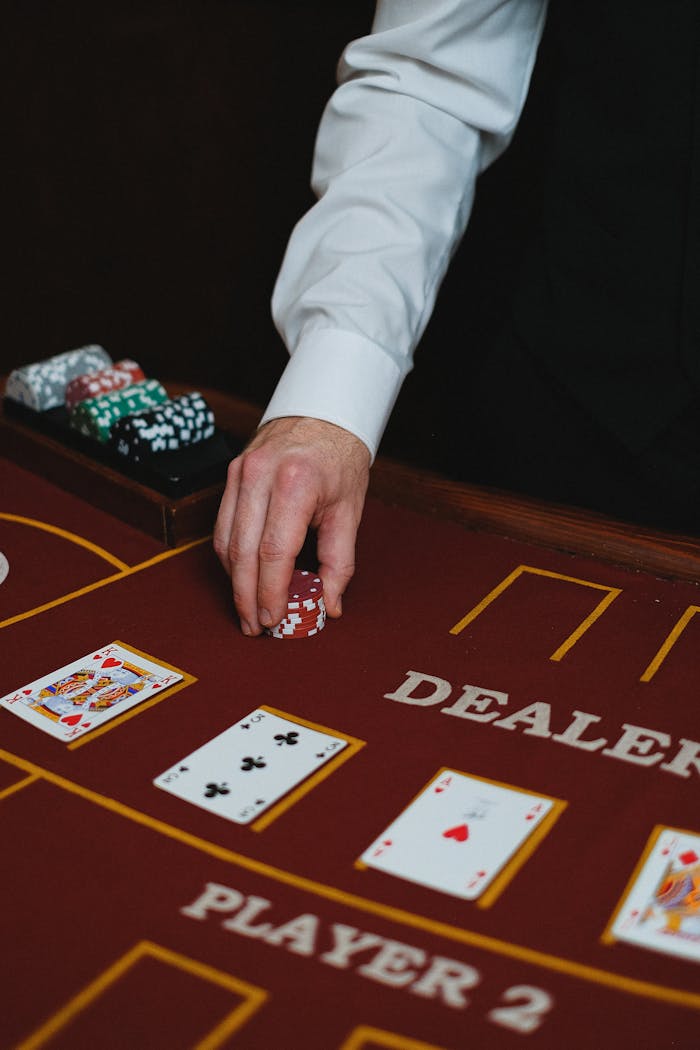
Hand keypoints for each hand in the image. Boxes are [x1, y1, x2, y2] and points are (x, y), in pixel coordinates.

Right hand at [214, 416, 370, 634]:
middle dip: (247, 596)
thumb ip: (339, 562)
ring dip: (235, 581)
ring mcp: (241, 472)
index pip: (274, 552)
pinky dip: (230, 557)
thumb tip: (329, 605)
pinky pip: (222, 525)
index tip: (273, 619)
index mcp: (296, 484)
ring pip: (225, 541)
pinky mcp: (231, 473)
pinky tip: (243, 577)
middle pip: (242, 551)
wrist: (323, 412)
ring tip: (248, 609)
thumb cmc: (339, 460)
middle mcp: (261, 476)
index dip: (270, 592)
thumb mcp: (349, 510)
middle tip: (255, 626)